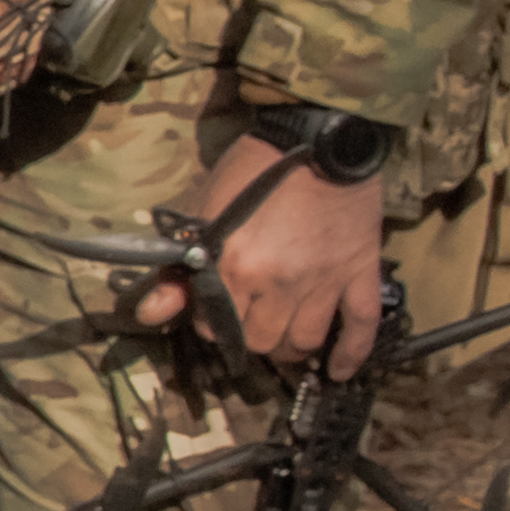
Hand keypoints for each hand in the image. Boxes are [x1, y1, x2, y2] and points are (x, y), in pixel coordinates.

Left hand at [134, 133, 388, 374]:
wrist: (320, 139)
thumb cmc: (256, 171)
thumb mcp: (206, 214)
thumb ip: (178, 270)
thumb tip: (150, 313)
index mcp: (236, 267)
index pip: (215, 325)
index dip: (212, 322)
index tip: (217, 311)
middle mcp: (279, 282)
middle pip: (261, 341)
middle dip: (251, 337)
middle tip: (251, 322)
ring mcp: (323, 281)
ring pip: (304, 341)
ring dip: (292, 346)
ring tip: (285, 338)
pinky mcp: (359, 273)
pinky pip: (359, 326)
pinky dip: (349, 353)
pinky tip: (337, 370)